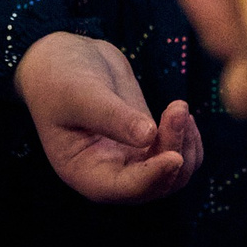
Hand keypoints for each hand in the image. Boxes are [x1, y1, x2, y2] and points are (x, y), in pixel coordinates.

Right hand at [14, 32, 201, 202]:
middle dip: (173, 151)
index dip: (152, 177)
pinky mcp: (145, 142)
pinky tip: (181, 112)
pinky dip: (187, 140)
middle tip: (178, 109)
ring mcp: (130, 160)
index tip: (174, 156)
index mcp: (85, 172)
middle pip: (156, 184)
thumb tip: (150, 136)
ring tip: (179, 107)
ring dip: (185, 146)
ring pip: (173, 174)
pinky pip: (177, 154)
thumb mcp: (80, 94)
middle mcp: (109, 174)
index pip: (125, 187)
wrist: (63, 58)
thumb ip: (113, 116)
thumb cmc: (59, 78)